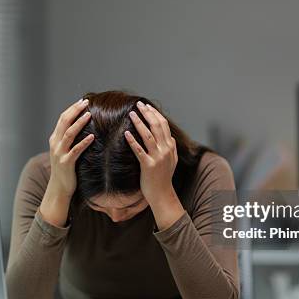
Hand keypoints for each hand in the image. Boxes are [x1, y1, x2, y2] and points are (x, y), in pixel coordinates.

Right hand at [40, 99, 93, 225]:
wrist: (59, 188)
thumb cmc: (66, 169)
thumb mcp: (64, 151)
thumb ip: (69, 139)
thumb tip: (83, 125)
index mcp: (55, 139)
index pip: (62, 119)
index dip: (72, 109)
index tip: (82, 101)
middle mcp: (55, 144)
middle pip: (64, 122)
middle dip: (75, 110)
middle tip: (86, 102)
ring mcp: (59, 153)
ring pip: (69, 134)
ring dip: (79, 123)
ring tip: (89, 115)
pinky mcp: (66, 163)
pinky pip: (76, 150)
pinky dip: (84, 142)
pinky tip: (92, 137)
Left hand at [125, 101, 184, 229]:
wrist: (162, 194)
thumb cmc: (164, 178)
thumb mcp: (172, 160)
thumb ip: (171, 148)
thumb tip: (170, 136)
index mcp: (170, 146)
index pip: (163, 124)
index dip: (154, 113)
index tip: (145, 106)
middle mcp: (166, 150)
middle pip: (156, 126)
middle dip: (147, 113)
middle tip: (138, 104)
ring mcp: (157, 157)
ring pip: (148, 135)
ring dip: (139, 123)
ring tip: (131, 114)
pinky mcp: (148, 166)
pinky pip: (139, 150)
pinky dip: (133, 141)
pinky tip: (126, 133)